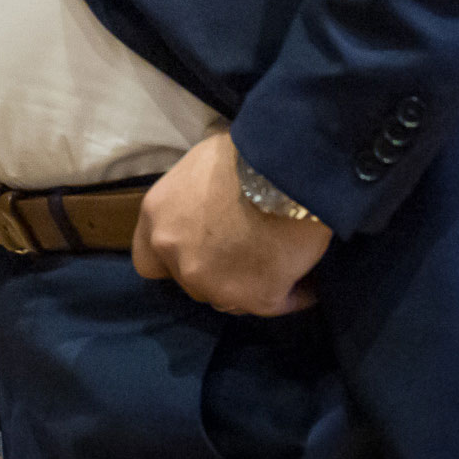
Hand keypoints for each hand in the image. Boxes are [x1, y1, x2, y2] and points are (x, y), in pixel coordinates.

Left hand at [131, 130, 329, 317]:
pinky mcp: (257, 300)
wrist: (283, 171)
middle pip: (193, 282)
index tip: (197, 252)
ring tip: (280, 262)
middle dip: (216, 272)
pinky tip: (309, 279)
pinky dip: (293, 292)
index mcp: (156, 218)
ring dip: (251, 284)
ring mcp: (214, 284)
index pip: (149, 261)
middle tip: (246, 252)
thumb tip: (207, 207)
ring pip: (231, 298)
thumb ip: (190, 200)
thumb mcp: (198, 168)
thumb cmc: (242, 155)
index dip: (172, 261)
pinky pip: (278, 302)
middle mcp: (176, 256)